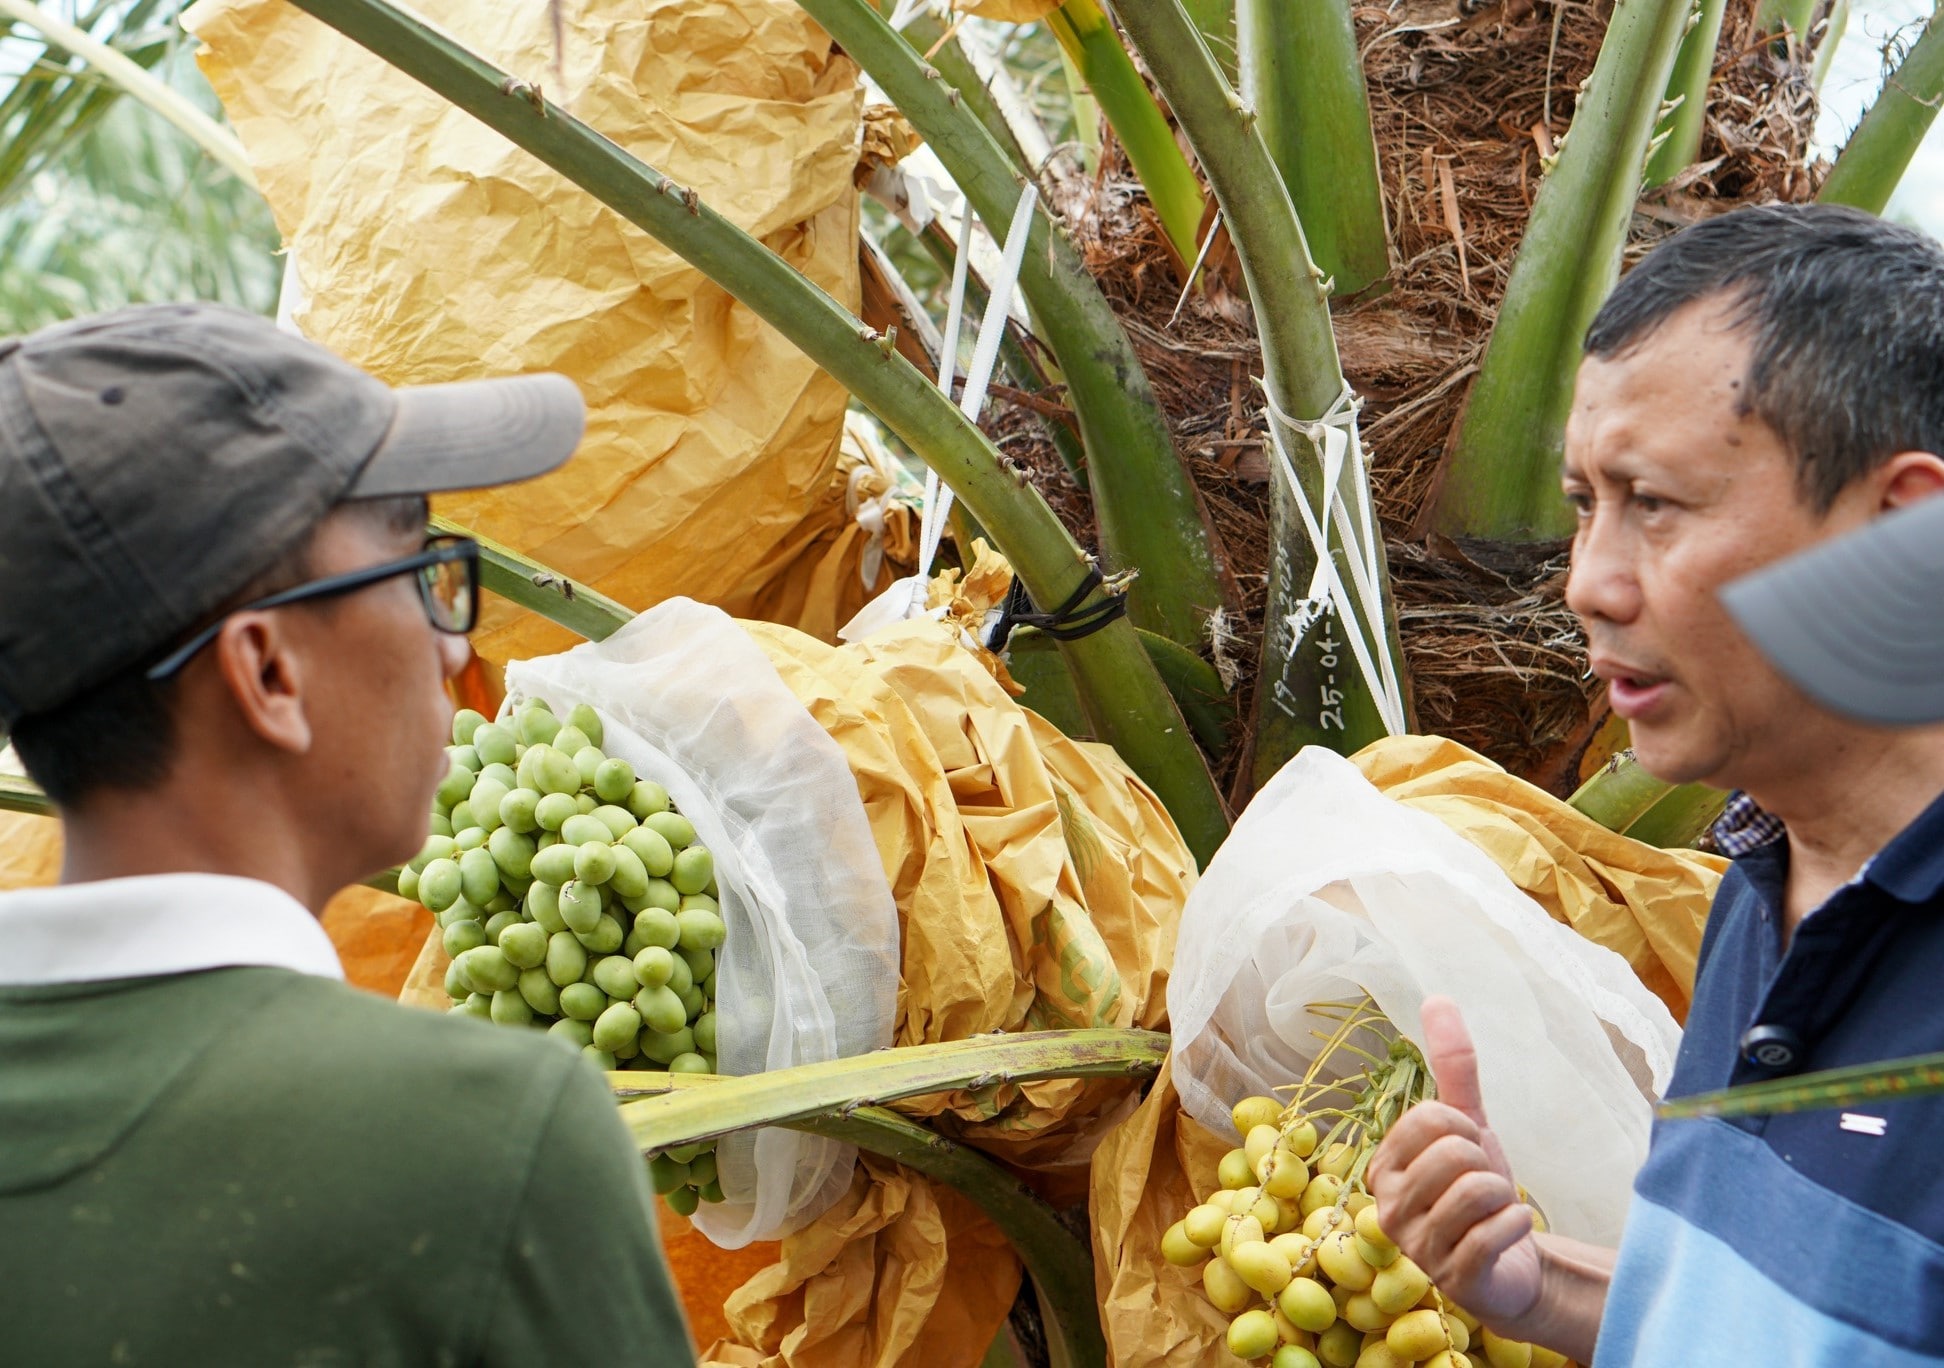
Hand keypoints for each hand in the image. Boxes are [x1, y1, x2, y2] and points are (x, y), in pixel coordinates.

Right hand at [1367, 997, 1542, 1327]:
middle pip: (1454, 1152)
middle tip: (1482, 1187)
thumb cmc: (1479, 1193)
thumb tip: (1437, 997)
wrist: (1511, 1265)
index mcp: (1383, 1166)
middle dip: (1487, 1164)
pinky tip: (1510, 1232)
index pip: (1429, 1118)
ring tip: (1494, 1211)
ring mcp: (1418, 1248)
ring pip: (1477, 1190)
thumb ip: (1452, 1065)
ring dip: (1504, 1196)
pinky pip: (1497, 1230)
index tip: (1467, 1154)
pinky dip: (1519, 1223)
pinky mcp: (1453, 1280)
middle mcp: (1388, 1207)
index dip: (1465, 1129)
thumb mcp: (1469, 1125)